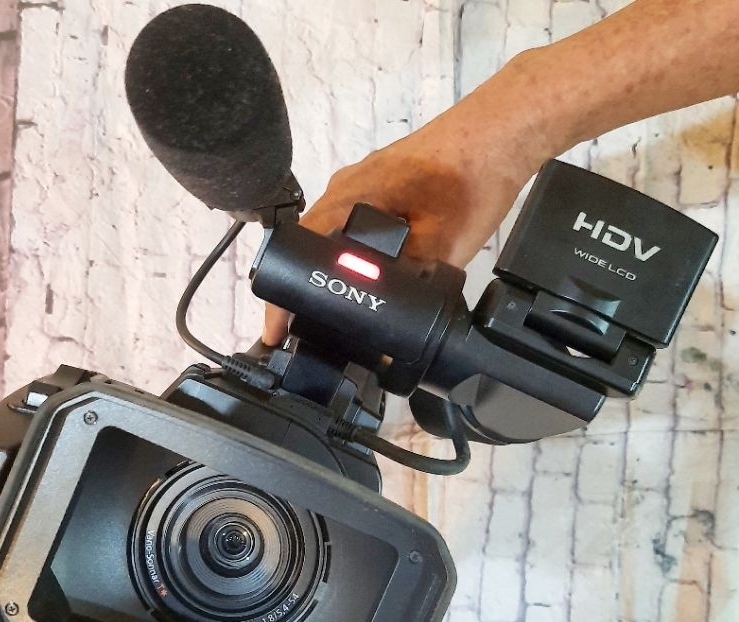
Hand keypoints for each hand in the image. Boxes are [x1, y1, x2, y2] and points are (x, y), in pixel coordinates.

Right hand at [262, 53, 551, 345]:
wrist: (502, 133)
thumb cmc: (471, 179)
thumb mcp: (438, 247)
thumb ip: (406, 285)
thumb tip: (387, 320)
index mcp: (347, 198)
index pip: (294, 253)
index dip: (282, 297)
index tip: (276, 332)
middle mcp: (345, 188)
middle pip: (306, 245)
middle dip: (302, 290)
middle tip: (304, 330)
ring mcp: (362, 182)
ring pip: (330, 235)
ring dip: (326, 271)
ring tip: (332, 310)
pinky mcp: (382, 183)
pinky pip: (351, 223)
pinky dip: (350, 253)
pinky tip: (368, 275)